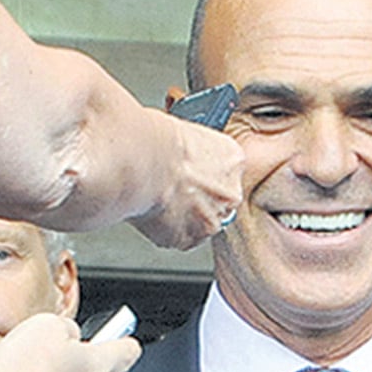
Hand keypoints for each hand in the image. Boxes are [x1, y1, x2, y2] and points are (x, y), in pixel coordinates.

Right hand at [129, 112, 243, 250]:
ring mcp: (212, 219)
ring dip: (180, 216)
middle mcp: (231, 193)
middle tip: (170, 188)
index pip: (225, 173)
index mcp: (233, 160)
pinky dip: (164, 229)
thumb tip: (182, 157)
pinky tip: (151, 210)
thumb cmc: (154, 140)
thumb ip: (195, 152)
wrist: (138, 160)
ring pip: (198, 223)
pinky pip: (178, 237)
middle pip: (215, 201)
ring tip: (156, 197)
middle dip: (195, 199)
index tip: (187, 173)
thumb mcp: (186, 132)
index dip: (202, 174)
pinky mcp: (190, 239)